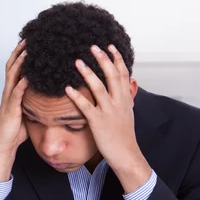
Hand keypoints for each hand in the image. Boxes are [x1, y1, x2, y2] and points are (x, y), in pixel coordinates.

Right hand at [0, 40, 28, 181]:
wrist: (3, 144)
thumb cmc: (15, 130)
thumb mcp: (28, 112)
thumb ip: (35, 102)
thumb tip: (50, 96)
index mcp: (13, 92)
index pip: (16, 68)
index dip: (21, 55)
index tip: (30, 42)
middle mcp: (9, 92)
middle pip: (12, 67)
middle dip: (20, 52)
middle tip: (29, 38)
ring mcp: (9, 100)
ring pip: (13, 76)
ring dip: (20, 63)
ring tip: (28, 51)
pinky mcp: (11, 109)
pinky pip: (16, 94)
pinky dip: (22, 84)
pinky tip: (28, 76)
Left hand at [65, 44, 150, 192]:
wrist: (126, 154)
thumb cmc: (124, 135)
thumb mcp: (129, 112)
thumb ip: (128, 96)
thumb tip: (132, 82)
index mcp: (125, 99)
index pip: (123, 73)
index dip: (116, 58)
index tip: (109, 46)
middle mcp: (119, 102)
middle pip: (112, 76)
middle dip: (103, 59)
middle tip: (92, 46)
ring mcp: (108, 112)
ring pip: (99, 88)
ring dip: (88, 73)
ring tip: (77, 61)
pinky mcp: (98, 122)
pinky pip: (85, 107)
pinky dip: (76, 96)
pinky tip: (67, 88)